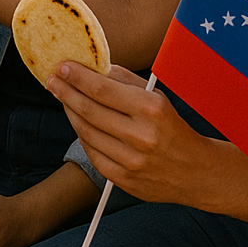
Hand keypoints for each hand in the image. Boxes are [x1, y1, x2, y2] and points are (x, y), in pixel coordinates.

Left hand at [49, 63, 230, 210]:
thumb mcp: (157, 97)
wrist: (196, 172)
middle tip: (52, 80)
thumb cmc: (173, 128)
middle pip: (89, 110)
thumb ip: (124, 80)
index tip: (61, 67)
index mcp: (151, 109)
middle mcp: (140, 136)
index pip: (102, 89)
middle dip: (65, 92)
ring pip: (86, 132)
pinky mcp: (124, 179)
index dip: (77, 77)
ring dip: (70, 112)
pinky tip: (79, 123)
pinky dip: (83, 136)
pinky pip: (92, 153)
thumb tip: (94, 66)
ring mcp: (131, 161)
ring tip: (63, 99)